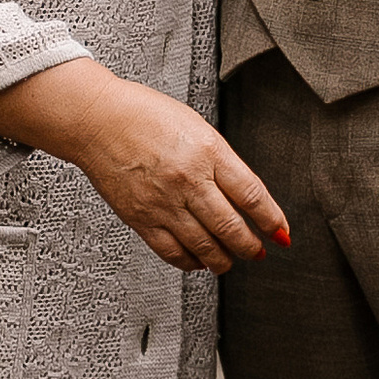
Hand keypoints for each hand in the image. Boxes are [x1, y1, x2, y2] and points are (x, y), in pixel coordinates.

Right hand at [0, 57, 289, 274]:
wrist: (97, 120)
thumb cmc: (146, 117)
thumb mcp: (197, 128)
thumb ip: (221, 162)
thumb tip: (245, 197)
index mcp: (208, 152)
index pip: (252, 195)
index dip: (272, 220)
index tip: (281, 233)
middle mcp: (188, 180)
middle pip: (232, 227)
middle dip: (251, 246)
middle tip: (259, 252)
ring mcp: (164, 203)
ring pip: (205, 246)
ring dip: (223, 260)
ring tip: (230, 261)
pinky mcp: (141, 219)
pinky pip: (172, 252)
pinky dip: (190, 262)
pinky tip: (198, 260)